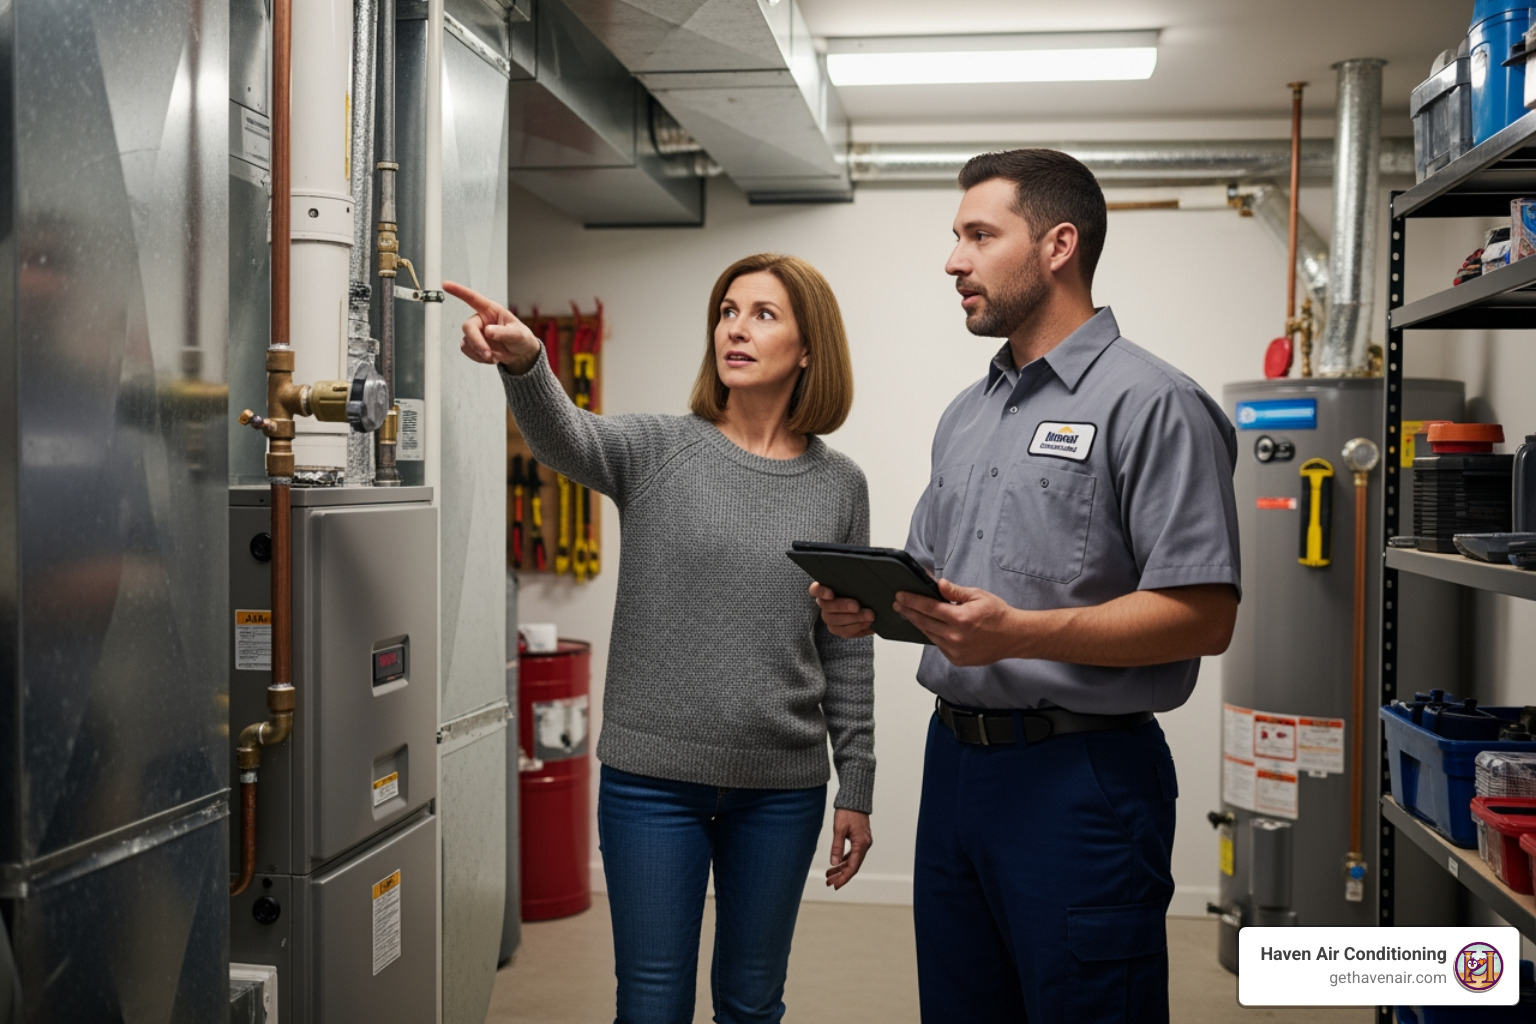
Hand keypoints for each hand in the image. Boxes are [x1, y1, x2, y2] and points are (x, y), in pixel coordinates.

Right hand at [441, 280, 540, 371]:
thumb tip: (488, 331)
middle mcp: (481, 320)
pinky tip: (491, 358)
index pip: (473, 298)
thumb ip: (504, 332)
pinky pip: (468, 351)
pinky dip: (479, 358)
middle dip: (477, 342)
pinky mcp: (474, 345)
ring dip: (480, 353)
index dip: (459, 291)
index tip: (445, 285)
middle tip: (488, 353)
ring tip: (495, 356)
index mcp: (491, 310)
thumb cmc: (521, 338)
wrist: (521, 354)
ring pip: (467, 342)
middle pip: (468, 328)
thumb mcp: (518, 334)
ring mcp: (476, 333)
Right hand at [810, 582, 874, 638]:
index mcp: (824, 589)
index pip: (816, 589)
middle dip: (843, 606)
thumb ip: (856, 582)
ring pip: (836, 621)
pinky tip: (869, 624)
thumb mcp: (858, 584)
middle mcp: (824, 604)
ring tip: (869, 616)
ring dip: (854, 619)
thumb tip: (864, 581)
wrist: (868, 604)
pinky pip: (845, 631)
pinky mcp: (838, 629)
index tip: (831, 594)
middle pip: (827, 606)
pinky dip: (858, 627)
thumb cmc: (861, 590)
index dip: (821, 592)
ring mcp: (829, 618)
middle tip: (857, 606)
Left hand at [825, 809, 871, 889]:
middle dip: (840, 875)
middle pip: (853, 866)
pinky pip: (852, 854)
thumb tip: (834, 863)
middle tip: (829, 883)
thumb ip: (837, 846)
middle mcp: (865, 845)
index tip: (835, 885)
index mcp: (862, 844)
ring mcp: (863, 842)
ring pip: (852, 860)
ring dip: (841, 869)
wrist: (854, 799)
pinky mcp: (860, 839)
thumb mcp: (839, 829)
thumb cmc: (847, 811)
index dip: (844, 877)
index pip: (853, 866)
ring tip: (829, 875)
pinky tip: (836, 864)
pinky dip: (843, 860)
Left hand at [894, 578, 1021, 666]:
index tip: (900, 596)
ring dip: (918, 624)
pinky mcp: (957, 659)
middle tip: (898, 604)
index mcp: (960, 618)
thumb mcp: (978, 596)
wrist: (1014, 637)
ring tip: (909, 614)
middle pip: (924, 622)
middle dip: (909, 612)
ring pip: (929, 635)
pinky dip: (932, 635)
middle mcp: (955, 636)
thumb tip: (938, 584)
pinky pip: (939, 645)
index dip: (911, 601)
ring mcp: (955, 650)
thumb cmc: (998, 615)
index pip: (928, 607)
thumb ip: (955, 592)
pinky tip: (928, 627)